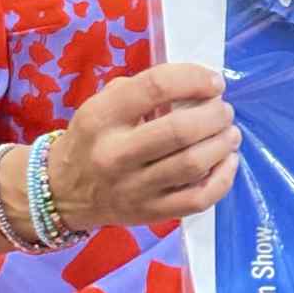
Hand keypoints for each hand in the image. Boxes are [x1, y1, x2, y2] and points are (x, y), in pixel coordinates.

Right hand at [49, 63, 239, 228]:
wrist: (63, 192)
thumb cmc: (91, 140)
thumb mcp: (100, 105)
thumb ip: (141, 90)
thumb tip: (195, 86)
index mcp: (101, 118)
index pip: (155, 87)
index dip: (193, 79)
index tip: (213, 82)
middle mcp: (115, 154)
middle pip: (180, 130)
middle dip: (214, 115)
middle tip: (223, 110)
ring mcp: (134, 188)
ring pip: (192, 164)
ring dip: (222, 144)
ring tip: (230, 133)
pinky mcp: (150, 213)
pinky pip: (197, 199)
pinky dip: (223, 179)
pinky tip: (228, 161)